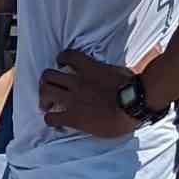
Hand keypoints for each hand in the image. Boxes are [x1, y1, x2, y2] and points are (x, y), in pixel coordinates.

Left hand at [37, 48, 151, 139]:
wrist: (134, 105)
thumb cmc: (134, 88)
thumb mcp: (120, 71)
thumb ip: (108, 71)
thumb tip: (111, 72)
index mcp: (90, 68)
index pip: (68, 55)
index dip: (61, 59)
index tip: (61, 65)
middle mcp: (77, 81)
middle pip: (48, 75)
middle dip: (46, 82)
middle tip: (50, 89)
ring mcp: (73, 99)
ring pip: (45, 93)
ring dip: (44, 99)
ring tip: (47, 105)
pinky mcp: (74, 117)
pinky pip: (52, 118)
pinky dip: (51, 120)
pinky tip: (56, 123)